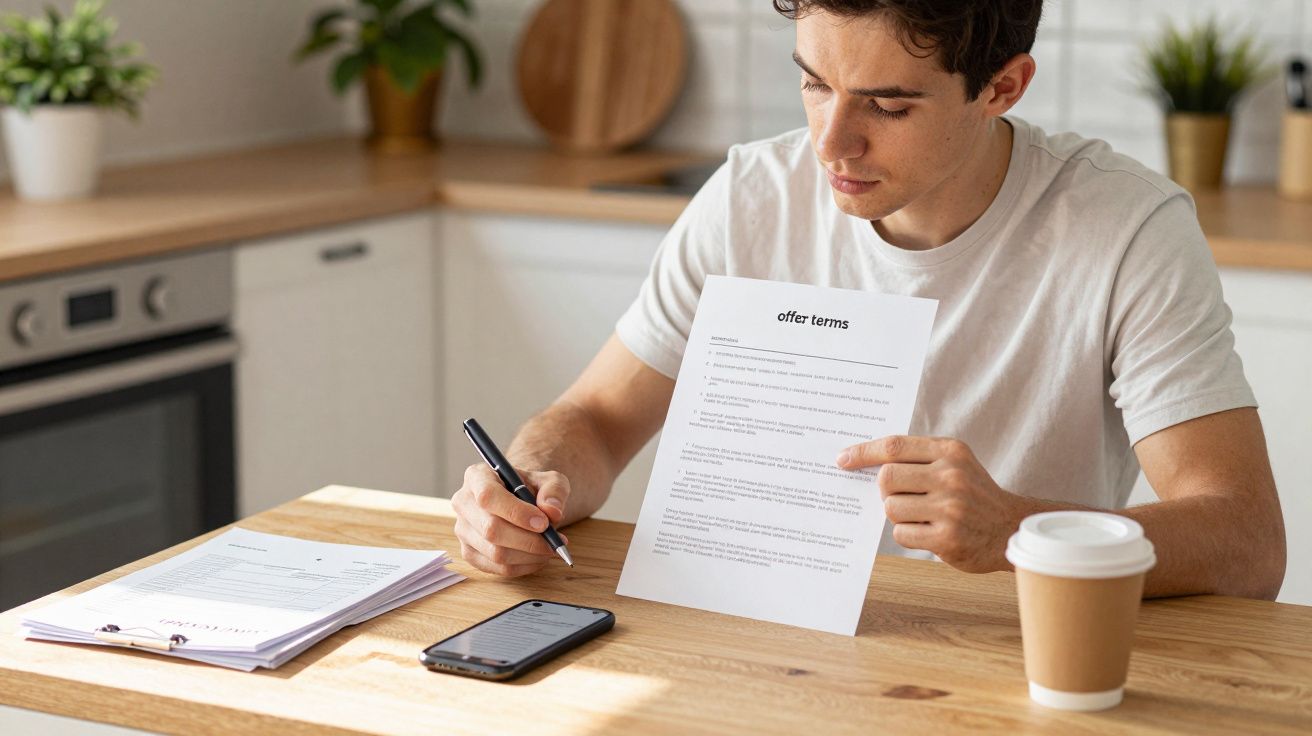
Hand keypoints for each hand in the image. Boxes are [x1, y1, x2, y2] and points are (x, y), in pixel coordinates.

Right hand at [451, 464, 570, 576]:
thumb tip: (552, 511)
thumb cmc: (533, 488)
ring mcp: (463, 530)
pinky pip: (497, 568)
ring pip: (495, 553)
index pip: (488, 496)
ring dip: (529, 555)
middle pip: (490, 529)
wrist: (522, 502)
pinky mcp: (469, 553)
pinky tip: (538, 557)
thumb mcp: (550, 480)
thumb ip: (554, 491)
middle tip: (554, 542)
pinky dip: (524, 566)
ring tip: (550, 548)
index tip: (543, 523)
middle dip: (528, 540)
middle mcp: (464, 502)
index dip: (516, 512)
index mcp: (477, 476)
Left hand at [836, 436, 1034, 572]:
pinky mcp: (947, 538)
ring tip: (923, 515)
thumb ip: (917, 458)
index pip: (894, 446)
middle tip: (905, 497)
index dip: (863, 452)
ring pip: (890, 508)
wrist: (1010, 528)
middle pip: (886, 478)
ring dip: (899, 515)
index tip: (842, 459)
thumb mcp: (954, 463)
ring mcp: (950, 508)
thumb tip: (865, 463)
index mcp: (950, 451)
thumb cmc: (973, 494)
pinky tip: (929, 532)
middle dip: (886, 490)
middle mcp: (951, 476)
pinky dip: (908, 534)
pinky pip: (901, 534)